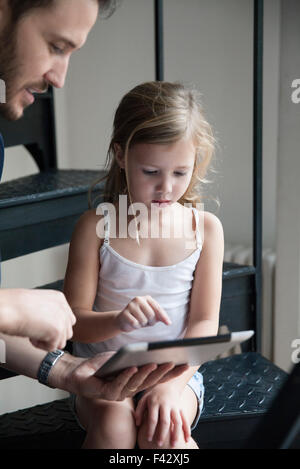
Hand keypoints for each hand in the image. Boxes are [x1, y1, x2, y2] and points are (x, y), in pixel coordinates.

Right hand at [0, 289, 75, 350]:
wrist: (6, 308)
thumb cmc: (13, 305)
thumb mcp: (37, 304)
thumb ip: (50, 313)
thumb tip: (51, 327)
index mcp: (59, 298)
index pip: (66, 319)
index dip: (52, 326)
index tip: (39, 324)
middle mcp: (63, 307)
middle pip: (67, 331)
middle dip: (53, 335)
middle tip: (36, 330)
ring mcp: (62, 319)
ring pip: (61, 341)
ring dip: (46, 341)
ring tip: (32, 332)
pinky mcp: (57, 331)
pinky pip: (52, 348)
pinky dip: (40, 346)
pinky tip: (30, 335)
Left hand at [51, 352, 188, 401]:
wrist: (77, 370)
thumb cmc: (102, 364)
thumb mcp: (123, 356)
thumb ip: (136, 357)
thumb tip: (154, 351)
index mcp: (136, 382)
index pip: (157, 377)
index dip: (171, 372)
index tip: (185, 363)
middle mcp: (129, 390)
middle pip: (150, 382)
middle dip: (163, 372)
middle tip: (175, 361)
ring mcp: (118, 393)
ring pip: (135, 384)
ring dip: (146, 373)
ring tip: (155, 362)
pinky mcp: (105, 393)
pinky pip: (118, 384)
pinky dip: (126, 375)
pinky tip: (133, 367)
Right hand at [116, 295, 171, 332]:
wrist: (124, 320)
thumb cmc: (140, 317)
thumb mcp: (151, 316)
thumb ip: (160, 317)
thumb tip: (168, 322)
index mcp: (147, 298)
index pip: (158, 308)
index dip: (164, 316)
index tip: (169, 324)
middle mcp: (139, 299)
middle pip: (151, 315)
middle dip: (150, 322)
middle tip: (146, 322)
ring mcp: (131, 305)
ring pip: (143, 320)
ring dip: (142, 324)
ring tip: (138, 321)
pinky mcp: (125, 313)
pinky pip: (135, 323)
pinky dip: (136, 326)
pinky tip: (133, 323)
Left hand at [135, 385, 190, 446]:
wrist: (168, 384)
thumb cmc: (153, 395)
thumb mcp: (144, 399)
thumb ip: (139, 410)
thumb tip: (137, 423)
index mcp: (155, 402)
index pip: (153, 418)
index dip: (150, 429)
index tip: (148, 439)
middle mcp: (166, 405)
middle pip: (165, 421)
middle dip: (162, 434)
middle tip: (159, 444)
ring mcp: (175, 407)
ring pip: (178, 421)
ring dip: (176, 434)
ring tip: (174, 445)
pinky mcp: (181, 409)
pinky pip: (185, 420)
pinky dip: (187, 430)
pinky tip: (187, 440)